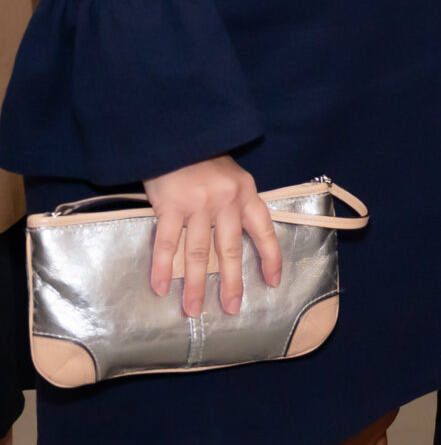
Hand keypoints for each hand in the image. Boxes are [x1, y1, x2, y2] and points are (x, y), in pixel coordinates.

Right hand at [143, 156, 280, 318]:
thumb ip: (238, 204)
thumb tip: (241, 239)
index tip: (273, 282)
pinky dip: (163, 267)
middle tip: (232, 308)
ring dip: (195, 284)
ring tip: (193, 310)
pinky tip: (161, 287)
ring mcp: (198, 205)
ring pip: (198, 253)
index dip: (270, 257)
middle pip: (229, 250)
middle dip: (231, 282)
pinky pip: (167, 242)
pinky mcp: (170, 206)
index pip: (264, 231)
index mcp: (246, 194)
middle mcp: (226, 202)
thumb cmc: (205, 159)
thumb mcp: (234, 177)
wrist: (177, 134)